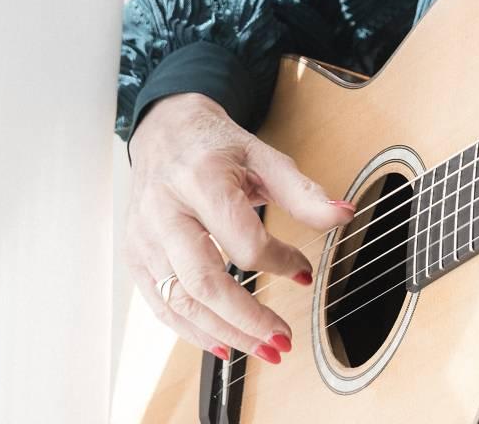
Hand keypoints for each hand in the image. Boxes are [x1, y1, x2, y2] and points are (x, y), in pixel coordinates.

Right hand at [125, 92, 353, 361]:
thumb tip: (344, 216)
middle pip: (204, 281)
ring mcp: (144, 237)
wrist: (165, 129)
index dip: (280, 261)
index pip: (242, 239)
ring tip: (262, 348)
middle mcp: (165, 210)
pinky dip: (192, 332)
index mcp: (201, 179)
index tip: (304, 271)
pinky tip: (223, 345)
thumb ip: (303, 192)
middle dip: (247, 319)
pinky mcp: (135, 256)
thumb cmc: (216, 145)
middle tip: (282, 339)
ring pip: (181, 301)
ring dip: (224, 334)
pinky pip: (161, 306)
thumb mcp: (264, 157)